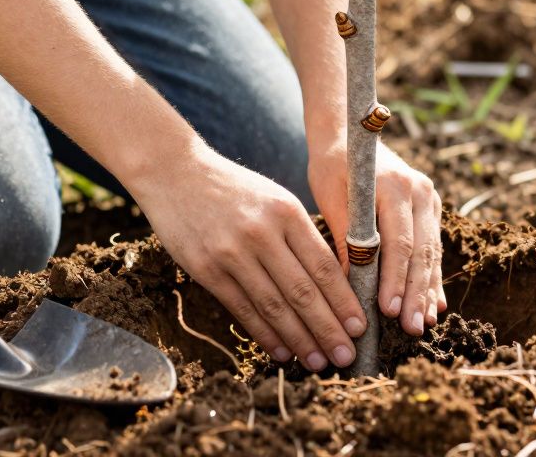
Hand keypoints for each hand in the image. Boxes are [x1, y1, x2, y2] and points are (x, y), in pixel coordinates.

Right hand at [134, 144, 365, 370]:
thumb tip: (333, 284)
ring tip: (318, 362)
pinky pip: (242, 308)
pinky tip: (281, 352)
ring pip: (274, 306)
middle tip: (346, 357)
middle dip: (328, 329)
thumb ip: (301, 236)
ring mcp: (231, 252)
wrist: (176, 173)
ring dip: (299, 340)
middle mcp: (262, 233)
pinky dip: (264, 334)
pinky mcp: (206, 268)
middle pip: (303, 292)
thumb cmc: (235, 189)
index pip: (324, 266)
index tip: (359, 328)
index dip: (344, 302)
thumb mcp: (275, 199)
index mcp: (287, 212)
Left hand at [309, 141, 446, 335]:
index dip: (395, 279)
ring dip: (427, 291)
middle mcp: (420, 191)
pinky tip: (434, 306)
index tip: (389, 310)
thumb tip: (347, 287)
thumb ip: (344, 238)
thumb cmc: (332, 164)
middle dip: (416, 294)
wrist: (350, 132)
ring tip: (423, 325)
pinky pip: (432, 248)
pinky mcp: (430, 208)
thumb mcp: (330, 196)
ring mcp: (430, 199)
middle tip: (411, 329)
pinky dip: (431, 278)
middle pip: (421, 252)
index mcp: (395, 185)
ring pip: (431, 253)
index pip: (399, 242)